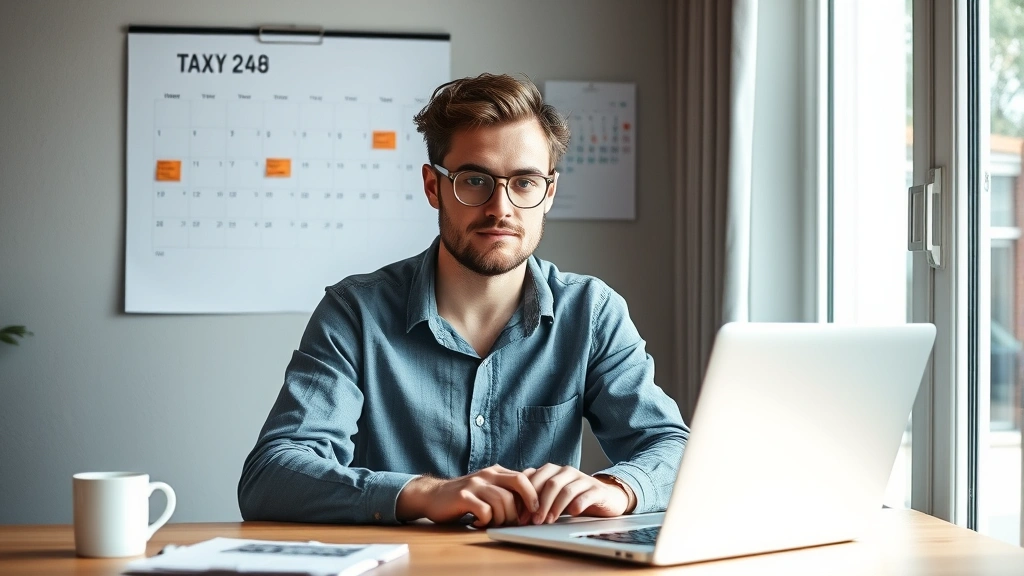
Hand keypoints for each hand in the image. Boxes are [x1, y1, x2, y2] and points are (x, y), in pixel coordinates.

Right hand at [396, 464, 539, 527]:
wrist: (433, 496)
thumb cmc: (465, 496)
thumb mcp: (488, 487)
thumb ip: (506, 488)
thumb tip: (533, 497)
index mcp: (496, 471)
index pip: (523, 478)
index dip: (532, 496)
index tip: (534, 514)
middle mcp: (487, 474)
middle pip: (517, 486)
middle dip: (523, 507)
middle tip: (519, 522)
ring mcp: (475, 484)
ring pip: (503, 501)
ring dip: (502, 518)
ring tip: (494, 524)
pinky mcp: (463, 497)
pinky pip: (485, 511)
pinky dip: (486, 521)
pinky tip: (479, 523)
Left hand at [522, 464, 632, 524]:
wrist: (605, 498)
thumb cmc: (574, 498)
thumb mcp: (553, 496)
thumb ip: (536, 496)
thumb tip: (515, 510)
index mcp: (553, 471)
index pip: (535, 479)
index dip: (526, 498)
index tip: (520, 516)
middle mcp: (567, 472)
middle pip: (550, 484)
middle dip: (540, 504)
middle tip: (534, 521)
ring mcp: (583, 479)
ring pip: (566, 490)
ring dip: (555, 507)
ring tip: (549, 521)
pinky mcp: (597, 489)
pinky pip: (585, 495)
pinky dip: (577, 504)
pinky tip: (572, 513)